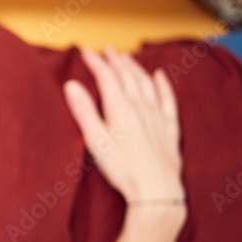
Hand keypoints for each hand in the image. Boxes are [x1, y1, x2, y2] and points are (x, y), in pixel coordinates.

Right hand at [62, 46, 185, 208]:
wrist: (156, 190)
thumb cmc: (123, 169)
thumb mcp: (95, 141)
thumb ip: (84, 111)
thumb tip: (71, 85)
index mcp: (120, 109)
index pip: (106, 77)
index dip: (95, 62)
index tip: (86, 52)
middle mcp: (140, 107)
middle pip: (127, 76)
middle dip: (115, 60)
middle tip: (106, 50)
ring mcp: (157, 116)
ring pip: (146, 83)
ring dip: (135, 68)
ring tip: (126, 58)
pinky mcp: (169, 128)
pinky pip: (168, 99)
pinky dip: (163, 85)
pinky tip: (160, 76)